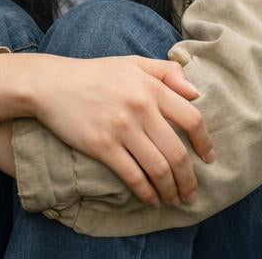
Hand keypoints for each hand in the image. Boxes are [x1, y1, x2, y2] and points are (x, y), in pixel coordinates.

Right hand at [30, 55, 212, 207]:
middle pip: (177, 152)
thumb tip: (195, 92)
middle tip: (191, 192)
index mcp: (151, 86)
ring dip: (171, 190)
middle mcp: (140, 107)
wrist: (53, 84)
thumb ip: (165, 72)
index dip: (204, 143)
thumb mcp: (132, 63)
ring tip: (174, 199)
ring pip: (158, 168)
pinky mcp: (103, 146)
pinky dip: (146, 192)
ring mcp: (122, 128)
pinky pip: (133, 176)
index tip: (208, 158)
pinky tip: (151, 199)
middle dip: (189, 178)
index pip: (192, 118)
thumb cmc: (96, 74)